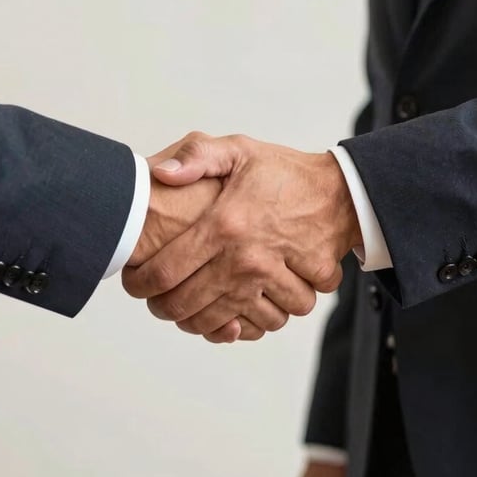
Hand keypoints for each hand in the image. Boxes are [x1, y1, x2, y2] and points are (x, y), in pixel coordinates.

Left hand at [121, 132, 360, 341]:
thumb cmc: (284, 172)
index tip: (135, 284)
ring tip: (191, 310)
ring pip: (221, 322)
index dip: (140, 285)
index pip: (164, 272)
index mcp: (223, 223)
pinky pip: (265, 323)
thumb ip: (195, 156)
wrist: (341, 191)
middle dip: (164, 309)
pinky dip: (246, 325)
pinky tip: (233, 314)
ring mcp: (271, 277)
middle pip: (186, 305)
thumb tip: (159, 174)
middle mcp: (244, 256)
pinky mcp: (296, 290)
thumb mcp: (238, 150)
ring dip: (200, 323)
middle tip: (159, 302)